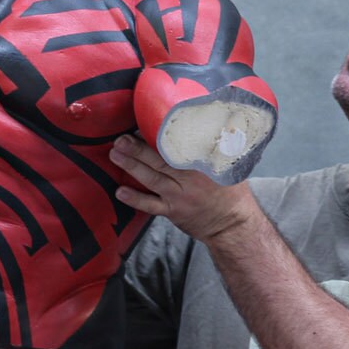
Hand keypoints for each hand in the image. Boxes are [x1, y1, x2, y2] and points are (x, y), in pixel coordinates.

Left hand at [109, 134, 254, 241]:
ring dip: (132, 166)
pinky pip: (151, 205)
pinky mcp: (173, 212)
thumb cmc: (231, 191)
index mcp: (203, 164)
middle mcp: (190, 179)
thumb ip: (212, 149)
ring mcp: (180, 196)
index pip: (178, 146)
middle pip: (160, 161)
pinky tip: (120, 191)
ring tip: (115, 154)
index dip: (159, 135)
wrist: (233, 225)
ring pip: (152, 179)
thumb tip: (202, 124)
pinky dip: (136, 199)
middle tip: (120, 138)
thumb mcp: (228, 165)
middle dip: (138, 149)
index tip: (144, 123)